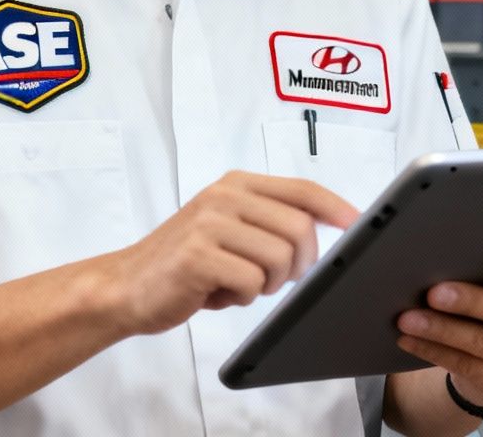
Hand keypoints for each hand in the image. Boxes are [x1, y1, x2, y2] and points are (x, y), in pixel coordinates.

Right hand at [98, 171, 356, 336]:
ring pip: (279, 259)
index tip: (356, 225)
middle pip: (299, 229)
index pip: (301, 189)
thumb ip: (267, 221)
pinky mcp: (197, 256)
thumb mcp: (227, 229)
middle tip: (278, 280)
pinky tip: (220, 294)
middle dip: (301, 265)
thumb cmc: (184, 264)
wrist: (125, 286)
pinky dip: (243, 297)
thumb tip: (323, 229)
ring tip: (240, 285)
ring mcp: (209, 224)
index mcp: (235, 184)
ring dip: (270, 284)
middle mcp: (224, 196)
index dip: (335, 207)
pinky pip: (251, 282)